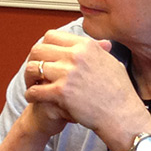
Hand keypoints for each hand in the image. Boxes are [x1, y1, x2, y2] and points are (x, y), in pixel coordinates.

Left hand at [24, 30, 150, 148]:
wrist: (122, 115)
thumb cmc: (120, 92)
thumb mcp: (112, 63)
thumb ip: (100, 51)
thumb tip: (101, 43)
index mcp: (85, 46)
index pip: (52, 36)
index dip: (44, 47)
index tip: (44, 57)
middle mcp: (75, 56)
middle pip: (38, 49)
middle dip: (33, 60)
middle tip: (34, 71)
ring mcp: (68, 74)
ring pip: (32, 68)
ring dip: (28, 77)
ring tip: (32, 85)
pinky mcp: (61, 92)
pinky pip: (35, 90)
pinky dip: (30, 94)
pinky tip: (32, 97)